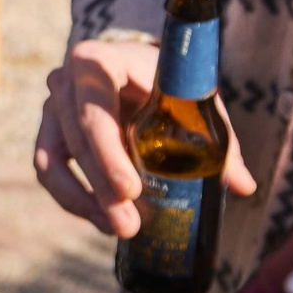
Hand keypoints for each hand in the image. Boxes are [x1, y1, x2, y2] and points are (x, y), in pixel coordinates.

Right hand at [34, 34, 256, 239]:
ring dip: (84, 201)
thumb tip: (244, 186)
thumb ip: (218, 139)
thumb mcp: (194, 99)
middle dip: (102, 188)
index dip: (108, 154)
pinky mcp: (50, 133)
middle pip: (76, 141)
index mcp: (98, 62)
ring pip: (53, 160)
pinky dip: (72, 199)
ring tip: (119, 230)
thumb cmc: (169, 82)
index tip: (132, 191)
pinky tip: (101, 220)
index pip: (94, 110)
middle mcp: (66, 81)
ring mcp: (52, 107)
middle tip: (129, 225)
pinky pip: (49, 171)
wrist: (138, 68)